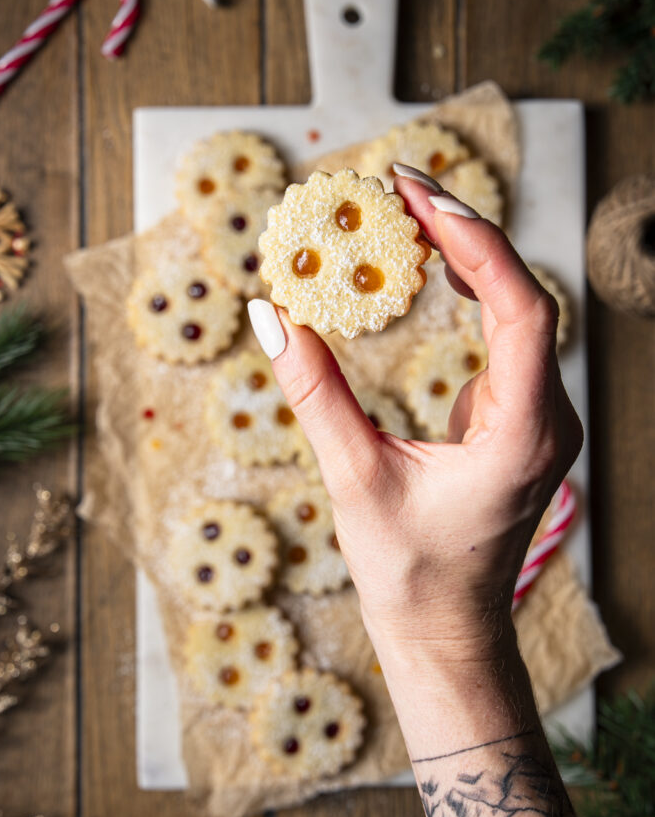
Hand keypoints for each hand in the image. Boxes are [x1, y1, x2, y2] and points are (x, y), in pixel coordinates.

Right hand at [248, 171, 582, 658]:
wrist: (447, 630)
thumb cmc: (409, 573)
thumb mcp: (354, 480)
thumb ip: (315, 395)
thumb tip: (270, 317)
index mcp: (524, 433)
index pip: (521, 308)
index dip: (474, 241)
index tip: (416, 196)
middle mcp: (546, 417)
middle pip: (522, 296)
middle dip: (463, 234)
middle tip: (399, 186)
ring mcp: (537, 417)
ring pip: (518, 312)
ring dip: (466, 258)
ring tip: (408, 212)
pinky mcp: (517, 420)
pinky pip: (503, 337)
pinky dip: (467, 293)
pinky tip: (431, 267)